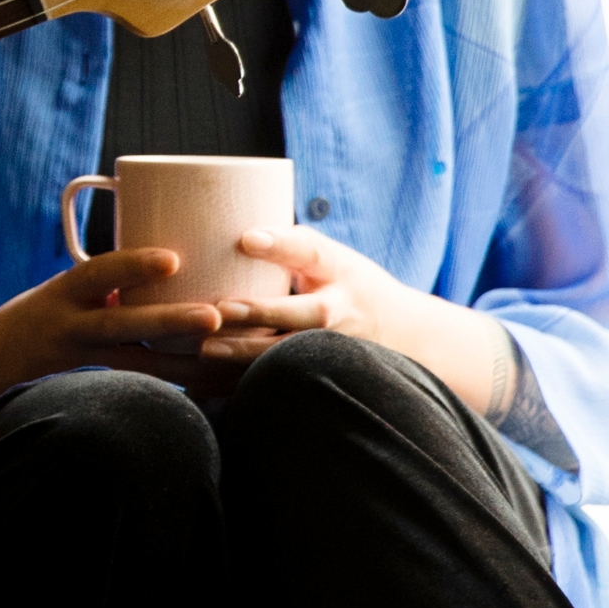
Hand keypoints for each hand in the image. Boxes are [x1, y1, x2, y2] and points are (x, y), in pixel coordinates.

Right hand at [0, 245, 224, 494]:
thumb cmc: (37, 311)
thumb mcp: (62, 286)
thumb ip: (110, 276)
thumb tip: (174, 253)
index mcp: (62, 293)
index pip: (96, 274)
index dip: (131, 266)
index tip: (171, 260)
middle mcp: (71, 327)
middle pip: (123, 326)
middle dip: (170, 321)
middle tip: (214, 317)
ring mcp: (86, 356)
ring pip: (141, 363)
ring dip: (188, 365)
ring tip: (229, 364)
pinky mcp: (101, 376)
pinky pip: (147, 380)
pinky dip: (185, 382)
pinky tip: (218, 385)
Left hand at [196, 226, 514, 423]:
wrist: (403, 333)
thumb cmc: (348, 282)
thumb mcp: (331, 256)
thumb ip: (288, 246)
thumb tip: (222, 224)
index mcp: (339, 270)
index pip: (311, 253)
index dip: (280, 245)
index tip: (246, 238)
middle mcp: (340, 310)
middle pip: (304, 314)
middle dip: (263, 312)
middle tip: (220, 306)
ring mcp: (333, 347)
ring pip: (290, 354)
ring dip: (247, 354)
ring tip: (205, 348)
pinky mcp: (320, 372)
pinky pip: (281, 381)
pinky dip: (247, 383)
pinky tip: (207, 381)